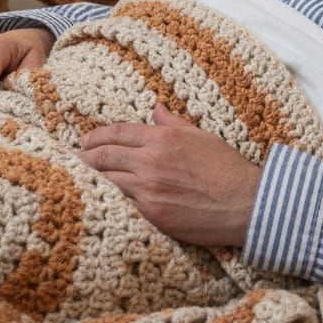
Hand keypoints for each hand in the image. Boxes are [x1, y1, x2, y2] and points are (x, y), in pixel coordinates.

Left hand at [79, 103, 261, 246]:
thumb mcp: (201, 136)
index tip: (84, 140)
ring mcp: (149, 189)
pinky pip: (121, 203)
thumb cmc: (227, 169)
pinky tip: (98, 198)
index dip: (96, 136)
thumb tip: (156, 108)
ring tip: (78, 177)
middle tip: (75, 157)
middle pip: (104, 156)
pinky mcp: (152, 214)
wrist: (246, 204)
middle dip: (85, 156)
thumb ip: (173, 123)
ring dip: (90, 178)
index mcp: (163, 138)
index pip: (118, 132)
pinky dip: (108, 199)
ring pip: (107, 180)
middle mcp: (151, 161)